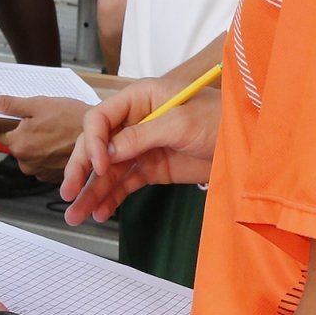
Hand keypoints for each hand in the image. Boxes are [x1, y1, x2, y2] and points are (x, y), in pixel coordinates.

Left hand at [0, 94, 85, 178]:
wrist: (102, 136)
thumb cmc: (72, 118)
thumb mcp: (38, 104)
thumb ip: (8, 104)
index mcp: (18, 143)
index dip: (7, 121)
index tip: (19, 116)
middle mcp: (26, 162)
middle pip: (15, 144)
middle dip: (25, 133)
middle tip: (44, 121)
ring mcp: (40, 172)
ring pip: (29, 155)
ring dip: (37, 146)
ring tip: (55, 133)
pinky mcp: (52, 177)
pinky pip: (42, 164)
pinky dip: (48, 156)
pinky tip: (60, 145)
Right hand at [61, 77, 220, 224]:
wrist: (246, 141)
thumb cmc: (219, 119)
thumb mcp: (180, 123)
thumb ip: (142, 136)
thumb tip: (108, 153)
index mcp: (138, 99)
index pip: (100, 118)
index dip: (94, 143)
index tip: (99, 166)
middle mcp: (133, 122)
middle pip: (97, 146)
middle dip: (81, 170)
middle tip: (69, 194)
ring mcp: (141, 148)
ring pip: (107, 171)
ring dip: (92, 192)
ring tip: (77, 216)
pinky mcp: (151, 169)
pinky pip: (124, 184)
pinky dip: (111, 198)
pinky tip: (101, 213)